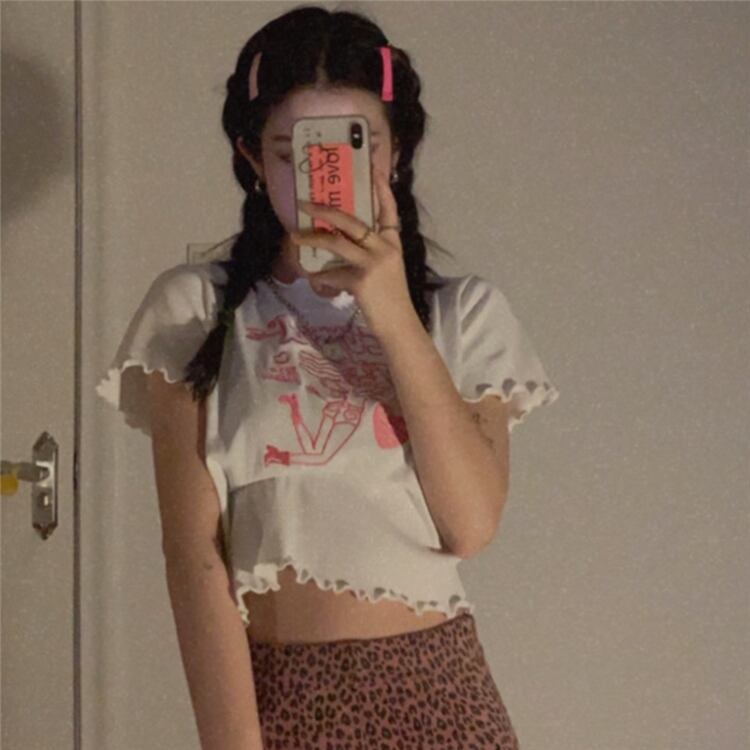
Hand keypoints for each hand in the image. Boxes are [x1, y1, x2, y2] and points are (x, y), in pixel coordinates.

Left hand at [289, 166, 416, 338]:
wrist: (398, 326)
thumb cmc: (390, 301)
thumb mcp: (386, 271)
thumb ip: (368, 256)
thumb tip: (338, 250)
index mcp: (393, 244)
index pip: (389, 211)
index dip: (382, 190)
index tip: (374, 168)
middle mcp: (385, 248)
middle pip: (352, 221)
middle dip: (325, 210)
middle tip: (305, 204)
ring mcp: (373, 263)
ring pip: (336, 242)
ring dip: (312, 238)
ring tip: (294, 237)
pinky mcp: (361, 280)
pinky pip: (331, 273)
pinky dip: (320, 277)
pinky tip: (315, 280)